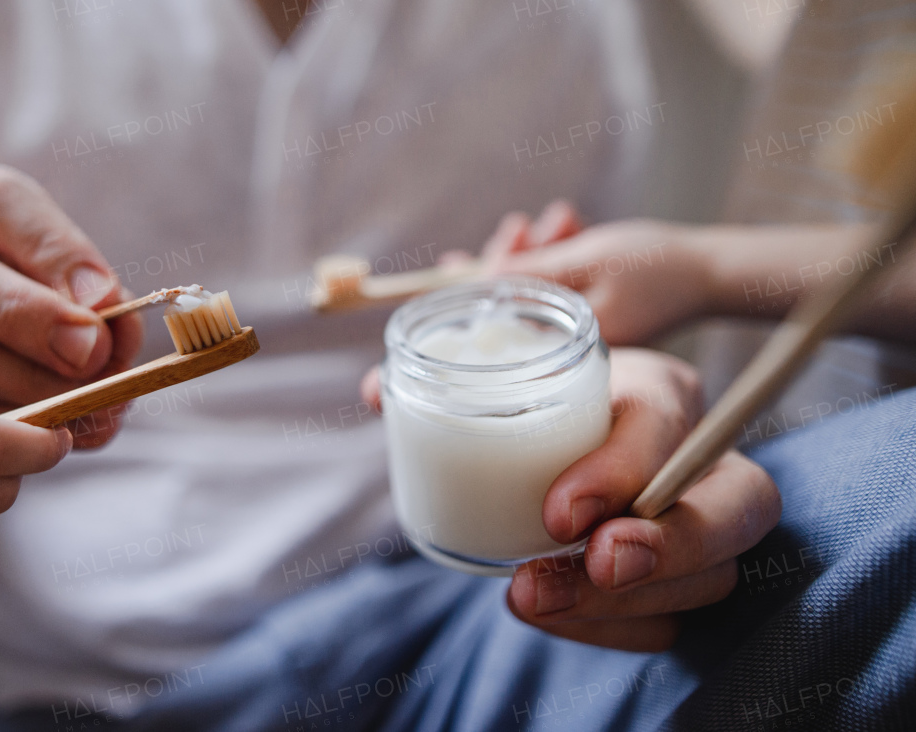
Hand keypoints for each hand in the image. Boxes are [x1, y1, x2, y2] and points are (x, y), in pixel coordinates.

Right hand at [0, 165, 142, 446]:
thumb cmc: (30, 317)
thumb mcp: (68, 292)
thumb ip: (94, 300)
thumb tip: (105, 326)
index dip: (55, 253)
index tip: (109, 303)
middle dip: (21, 320)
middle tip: (89, 361)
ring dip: (10, 388)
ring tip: (79, 412)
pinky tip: (38, 442)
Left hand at [361, 349, 779, 651]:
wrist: (562, 460)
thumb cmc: (535, 413)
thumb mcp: (504, 385)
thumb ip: (446, 384)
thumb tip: (372, 392)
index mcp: (657, 391)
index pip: (667, 418)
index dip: (621, 468)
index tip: (556, 514)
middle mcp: (700, 456)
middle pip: (736, 504)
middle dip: (667, 546)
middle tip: (590, 562)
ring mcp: (705, 523)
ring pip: (713, 574)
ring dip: (623, 599)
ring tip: (533, 598)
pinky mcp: (689, 578)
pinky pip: (674, 619)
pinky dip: (612, 628)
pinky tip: (552, 616)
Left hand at [478, 201, 713, 344]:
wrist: (714, 270)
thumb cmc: (656, 265)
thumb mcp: (585, 262)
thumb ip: (532, 272)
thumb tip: (478, 279)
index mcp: (561, 347)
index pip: (496, 319)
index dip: (471, 289)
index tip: (449, 259)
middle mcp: (566, 350)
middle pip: (512, 302)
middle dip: (510, 259)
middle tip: (518, 227)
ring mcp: (580, 334)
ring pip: (538, 288)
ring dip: (540, 250)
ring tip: (563, 219)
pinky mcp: (592, 318)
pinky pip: (561, 288)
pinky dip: (561, 258)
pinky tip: (569, 228)